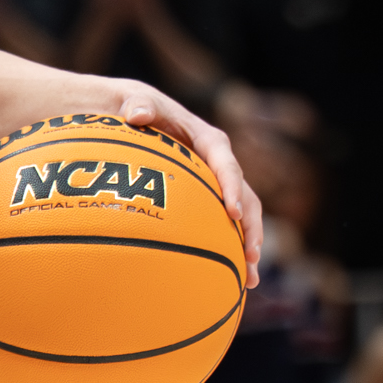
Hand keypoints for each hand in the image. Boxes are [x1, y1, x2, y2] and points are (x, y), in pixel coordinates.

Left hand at [93, 79, 265, 282]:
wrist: (131, 114)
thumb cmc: (133, 109)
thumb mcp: (134, 102)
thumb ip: (137, 106)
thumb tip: (137, 114)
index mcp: (205, 140)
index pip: (224, 163)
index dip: (232, 186)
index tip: (231, 212)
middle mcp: (217, 163)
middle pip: (243, 195)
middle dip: (250, 226)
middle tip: (251, 255)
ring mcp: (213, 183)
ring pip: (239, 215)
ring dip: (247, 245)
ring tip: (250, 279)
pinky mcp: (204, 199)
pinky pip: (219, 224)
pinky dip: (225, 249)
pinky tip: (227, 279)